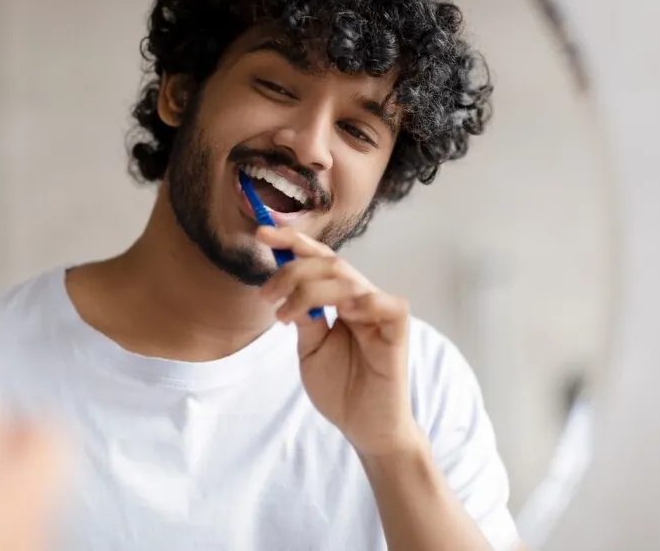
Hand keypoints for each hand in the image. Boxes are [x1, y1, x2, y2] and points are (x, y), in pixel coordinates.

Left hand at [256, 226, 421, 457]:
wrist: (364, 427)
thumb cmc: (341, 387)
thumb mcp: (310, 347)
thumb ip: (304, 316)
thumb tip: (286, 289)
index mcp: (340, 299)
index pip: (319, 258)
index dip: (293, 241)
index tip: (262, 232)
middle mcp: (360, 299)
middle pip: (329, 263)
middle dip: (291, 271)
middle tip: (267, 295)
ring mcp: (379, 314)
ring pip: (347, 279)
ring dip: (309, 291)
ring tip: (286, 317)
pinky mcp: (397, 333)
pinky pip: (388, 304)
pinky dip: (363, 302)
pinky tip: (343, 314)